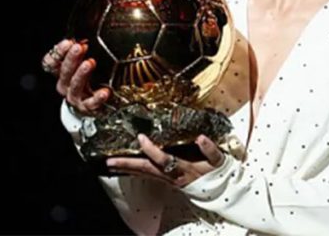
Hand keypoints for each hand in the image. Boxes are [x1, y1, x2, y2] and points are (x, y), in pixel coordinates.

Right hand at [41, 38, 109, 113]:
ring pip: (74, 86)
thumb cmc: (89, 78)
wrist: (93, 105)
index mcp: (61, 72)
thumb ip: (84, 48)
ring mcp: (75, 97)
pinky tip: (105, 91)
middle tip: (79, 48)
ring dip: (81, 74)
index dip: (57, 53)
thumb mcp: (83, 62)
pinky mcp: (87, 107)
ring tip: (90, 63)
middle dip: (71, 59)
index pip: (51, 63)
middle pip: (64, 72)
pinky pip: (91, 103)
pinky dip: (97, 98)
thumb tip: (96, 22)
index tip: (68, 42)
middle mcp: (65, 85)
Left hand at [107, 134, 225, 187]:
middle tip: (110, 161)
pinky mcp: (166, 180)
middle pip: (146, 169)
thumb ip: (210, 150)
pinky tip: (125, 169)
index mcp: (183, 168)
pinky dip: (133, 172)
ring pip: (144, 173)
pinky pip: (146, 176)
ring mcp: (167, 179)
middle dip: (127, 164)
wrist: (218, 189)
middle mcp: (172, 175)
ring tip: (110, 164)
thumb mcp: (218, 160)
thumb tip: (201, 137)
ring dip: (126, 169)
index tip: (141, 137)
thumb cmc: (217, 172)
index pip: (164, 159)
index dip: (151, 149)